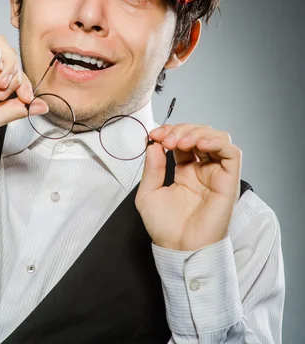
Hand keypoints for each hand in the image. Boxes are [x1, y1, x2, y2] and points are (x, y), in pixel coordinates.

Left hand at [135, 123, 241, 250]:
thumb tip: (153, 143)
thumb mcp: (148, 193)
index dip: (170, 131)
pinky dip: (217, 142)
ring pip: (217, 138)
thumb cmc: (166, 228)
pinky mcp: (229, 182)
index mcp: (186, 171)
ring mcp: (217, 175)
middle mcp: (203, 170)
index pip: (183, 139)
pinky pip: (232, 154)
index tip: (154, 135)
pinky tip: (199, 145)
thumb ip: (152, 167)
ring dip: (198, 132)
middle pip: (200, 134)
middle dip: (181, 130)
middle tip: (166, 138)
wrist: (179, 250)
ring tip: (181, 141)